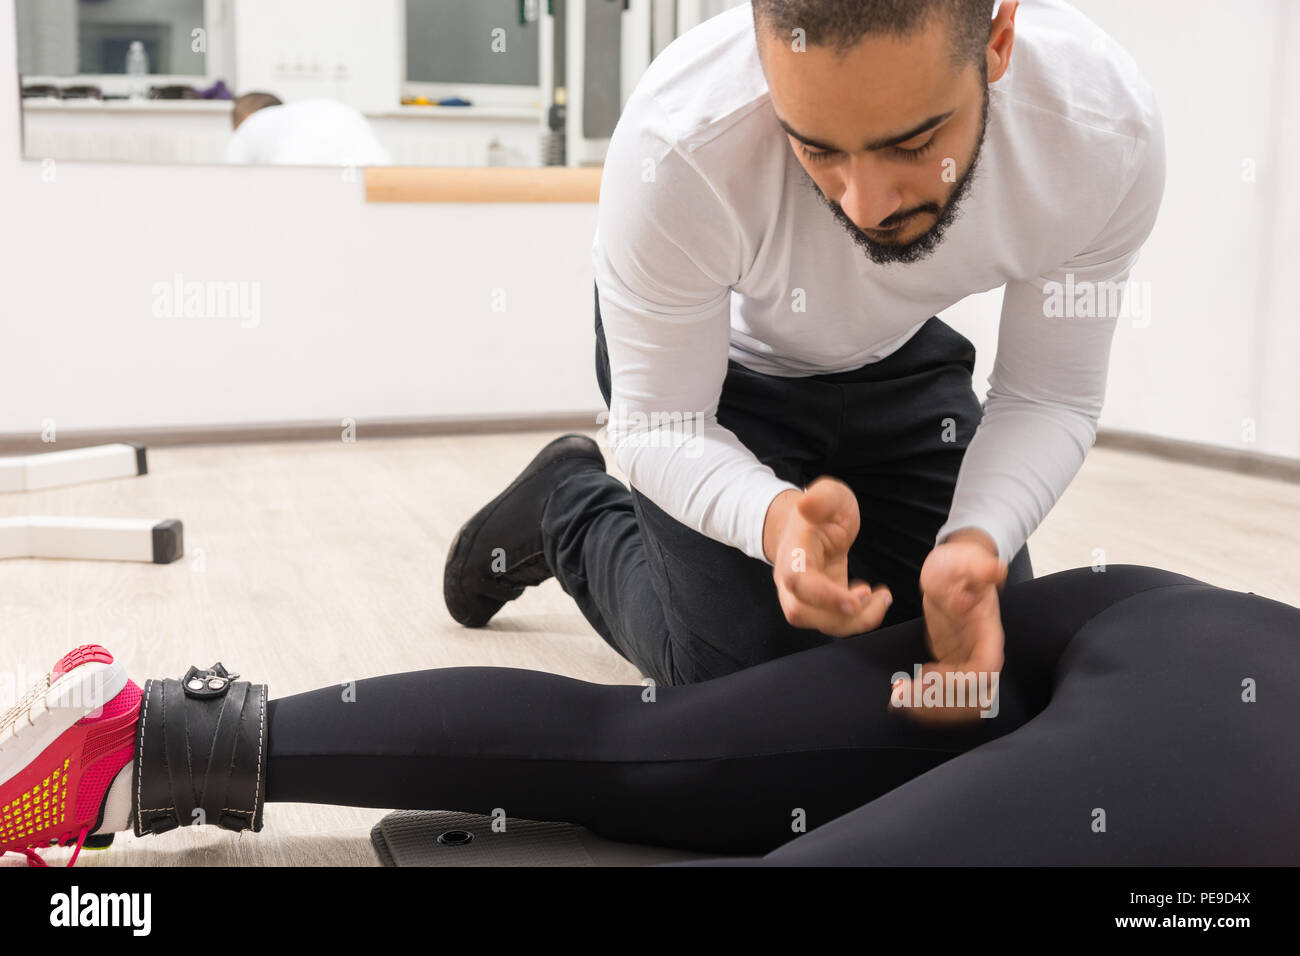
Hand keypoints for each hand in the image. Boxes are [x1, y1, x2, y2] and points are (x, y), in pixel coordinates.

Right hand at [764, 477, 892, 637]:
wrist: (811, 525)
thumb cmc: (822, 510)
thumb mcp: (829, 494)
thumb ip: (822, 497)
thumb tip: (806, 503)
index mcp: (793, 553)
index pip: (798, 581)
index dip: (824, 596)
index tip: (855, 600)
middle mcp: (791, 580)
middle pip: (801, 612)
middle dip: (838, 616)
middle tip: (870, 596)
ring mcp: (805, 596)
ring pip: (820, 623)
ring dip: (855, 621)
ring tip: (882, 597)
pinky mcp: (822, 605)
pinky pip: (836, 623)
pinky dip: (860, 618)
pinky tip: (876, 598)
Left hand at [891, 529, 1006, 724]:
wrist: (954, 568)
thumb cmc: (959, 563)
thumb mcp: (963, 561)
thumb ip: (979, 569)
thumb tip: (995, 570)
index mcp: (988, 633)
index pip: (983, 670)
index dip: (958, 680)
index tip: (928, 672)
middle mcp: (981, 653)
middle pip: (973, 697)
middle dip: (941, 703)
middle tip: (904, 696)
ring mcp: (966, 661)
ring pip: (959, 703)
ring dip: (930, 708)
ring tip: (897, 698)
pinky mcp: (951, 664)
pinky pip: (944, 695)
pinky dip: (925, 701)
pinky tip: (900, 692)